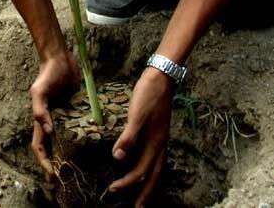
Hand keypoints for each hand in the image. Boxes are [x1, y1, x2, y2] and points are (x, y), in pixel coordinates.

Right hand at [30, 50, 79, 176]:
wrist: (60, 57)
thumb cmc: (47, 73)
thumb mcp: (40, 91)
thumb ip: (40, 110)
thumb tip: (47, 130)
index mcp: (41, 119)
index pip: (40, 146)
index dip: (43, 161)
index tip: (52, 174)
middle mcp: (53, 119)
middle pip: (53, 146)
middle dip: (56, 163)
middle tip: (66, 179)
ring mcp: (65, 114)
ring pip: (66, 138)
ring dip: (70, 152)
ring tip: (80, 166)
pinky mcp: (77, 108)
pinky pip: (79, 126)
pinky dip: (83, 136)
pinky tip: (93, 144)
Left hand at [110, 67, 173, 207]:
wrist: (161, 76)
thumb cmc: (148, 94)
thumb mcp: (137, 114)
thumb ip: (129, 137)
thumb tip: (118, 158)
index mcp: (155, 142)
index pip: (141, 171)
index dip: (127, 183)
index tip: (111, 190)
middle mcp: (160, 144)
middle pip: (154, 176)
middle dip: (145, 194)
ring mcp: (161, 139)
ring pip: (157, 168)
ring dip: (148, 183)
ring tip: (141, 196)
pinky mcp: (158, 133)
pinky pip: (155, 158)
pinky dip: (149, 168)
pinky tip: (142, 167)